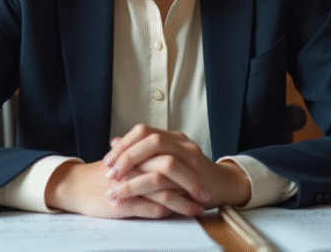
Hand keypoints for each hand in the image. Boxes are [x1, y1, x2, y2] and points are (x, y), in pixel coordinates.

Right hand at [44, 160, 199, 217]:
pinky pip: (150, 207)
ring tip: (197, 210)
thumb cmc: (107, 174)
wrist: (76, 185)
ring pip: (163, 189)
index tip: (206, 179)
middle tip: (206, 195)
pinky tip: (178, 216)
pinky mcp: (121, 202)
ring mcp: (127, 182)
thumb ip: (151, 157)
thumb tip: (181, 162)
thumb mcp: (130, 161)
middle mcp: (134, 164)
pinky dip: (168, 212)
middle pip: (171, 167)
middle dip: (193, 183)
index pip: (170, 152)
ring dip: (184, 202)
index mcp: (138, 151)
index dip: (191, 166)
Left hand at [103, 124, 251, 209]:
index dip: (124, 144)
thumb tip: (114, 141)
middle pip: (152, 140)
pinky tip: (138, 200)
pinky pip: (174, 185)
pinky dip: (154, 193)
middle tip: (110, 174)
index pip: (143, 130)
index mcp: (172, 137)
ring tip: (117, 191)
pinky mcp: (198, 180)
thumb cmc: (190, 173)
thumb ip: (143, 150)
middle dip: (127, 157)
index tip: (108, 161)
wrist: (223, 184)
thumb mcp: (165, 157)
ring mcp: (193, 161)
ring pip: (163, 162)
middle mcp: (183, 144)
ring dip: (136, 178)